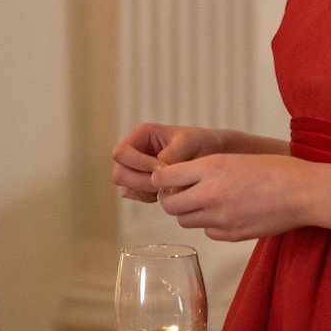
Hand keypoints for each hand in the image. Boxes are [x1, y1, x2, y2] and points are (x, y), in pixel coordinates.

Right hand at [110, 123, 226, 202]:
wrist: (212, 156)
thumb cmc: (200, 143)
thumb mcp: (189, 143)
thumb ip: (171, 155)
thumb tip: (156, 172)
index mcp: (140, 134)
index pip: (121, 153)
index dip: (139, 164)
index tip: (164, 169)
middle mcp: (133, 150)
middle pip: (119, 173)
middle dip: (141, 181)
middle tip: (165, 184)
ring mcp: (134, 167)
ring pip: (123, 186)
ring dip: (144, 191)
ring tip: (166, 188)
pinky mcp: (139, 182)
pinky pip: (132, 194)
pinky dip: (145, 197)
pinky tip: (164, 193)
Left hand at [153, 154, 313, 241]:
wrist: (303, 192)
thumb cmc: (274, 169)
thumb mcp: (234, 158)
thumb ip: (205, 170)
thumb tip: (180, 180)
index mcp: (210, 168)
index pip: (164, 177)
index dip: (161, 179)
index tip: (166, 179)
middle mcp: (211, 194)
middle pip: (169, 205)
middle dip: (171, 200)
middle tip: (182, 194)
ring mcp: (221, 218)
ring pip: (185, 221)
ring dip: (190, 213)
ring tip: (207, 203)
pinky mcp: (232, 235)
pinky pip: (208, 232)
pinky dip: (210, 225)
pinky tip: (227, 214)